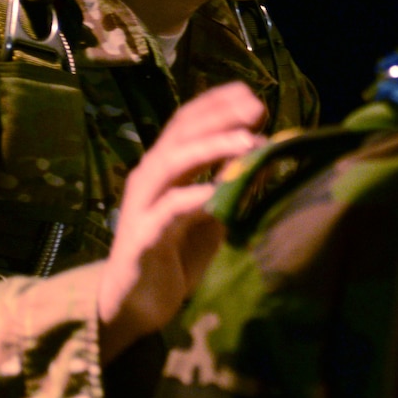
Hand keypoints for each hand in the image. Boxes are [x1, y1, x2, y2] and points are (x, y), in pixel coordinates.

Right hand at [96, 81, 266, 361]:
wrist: (136, 303)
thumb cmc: (175, 254)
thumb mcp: (210, 213)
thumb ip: (227, 182)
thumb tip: (261, 150)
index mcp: (165, 168)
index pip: (187, 122)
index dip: (217, 104)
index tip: (252, 93)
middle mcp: (150, 178)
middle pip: (181, 134)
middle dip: (219, 117)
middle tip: (256, 108)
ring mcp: (143, 205)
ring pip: (171, 163)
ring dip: (210, 148)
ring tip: (247, 141)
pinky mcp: (142, 238)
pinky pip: (166, 211)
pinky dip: (191, 198)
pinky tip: (217, 193)